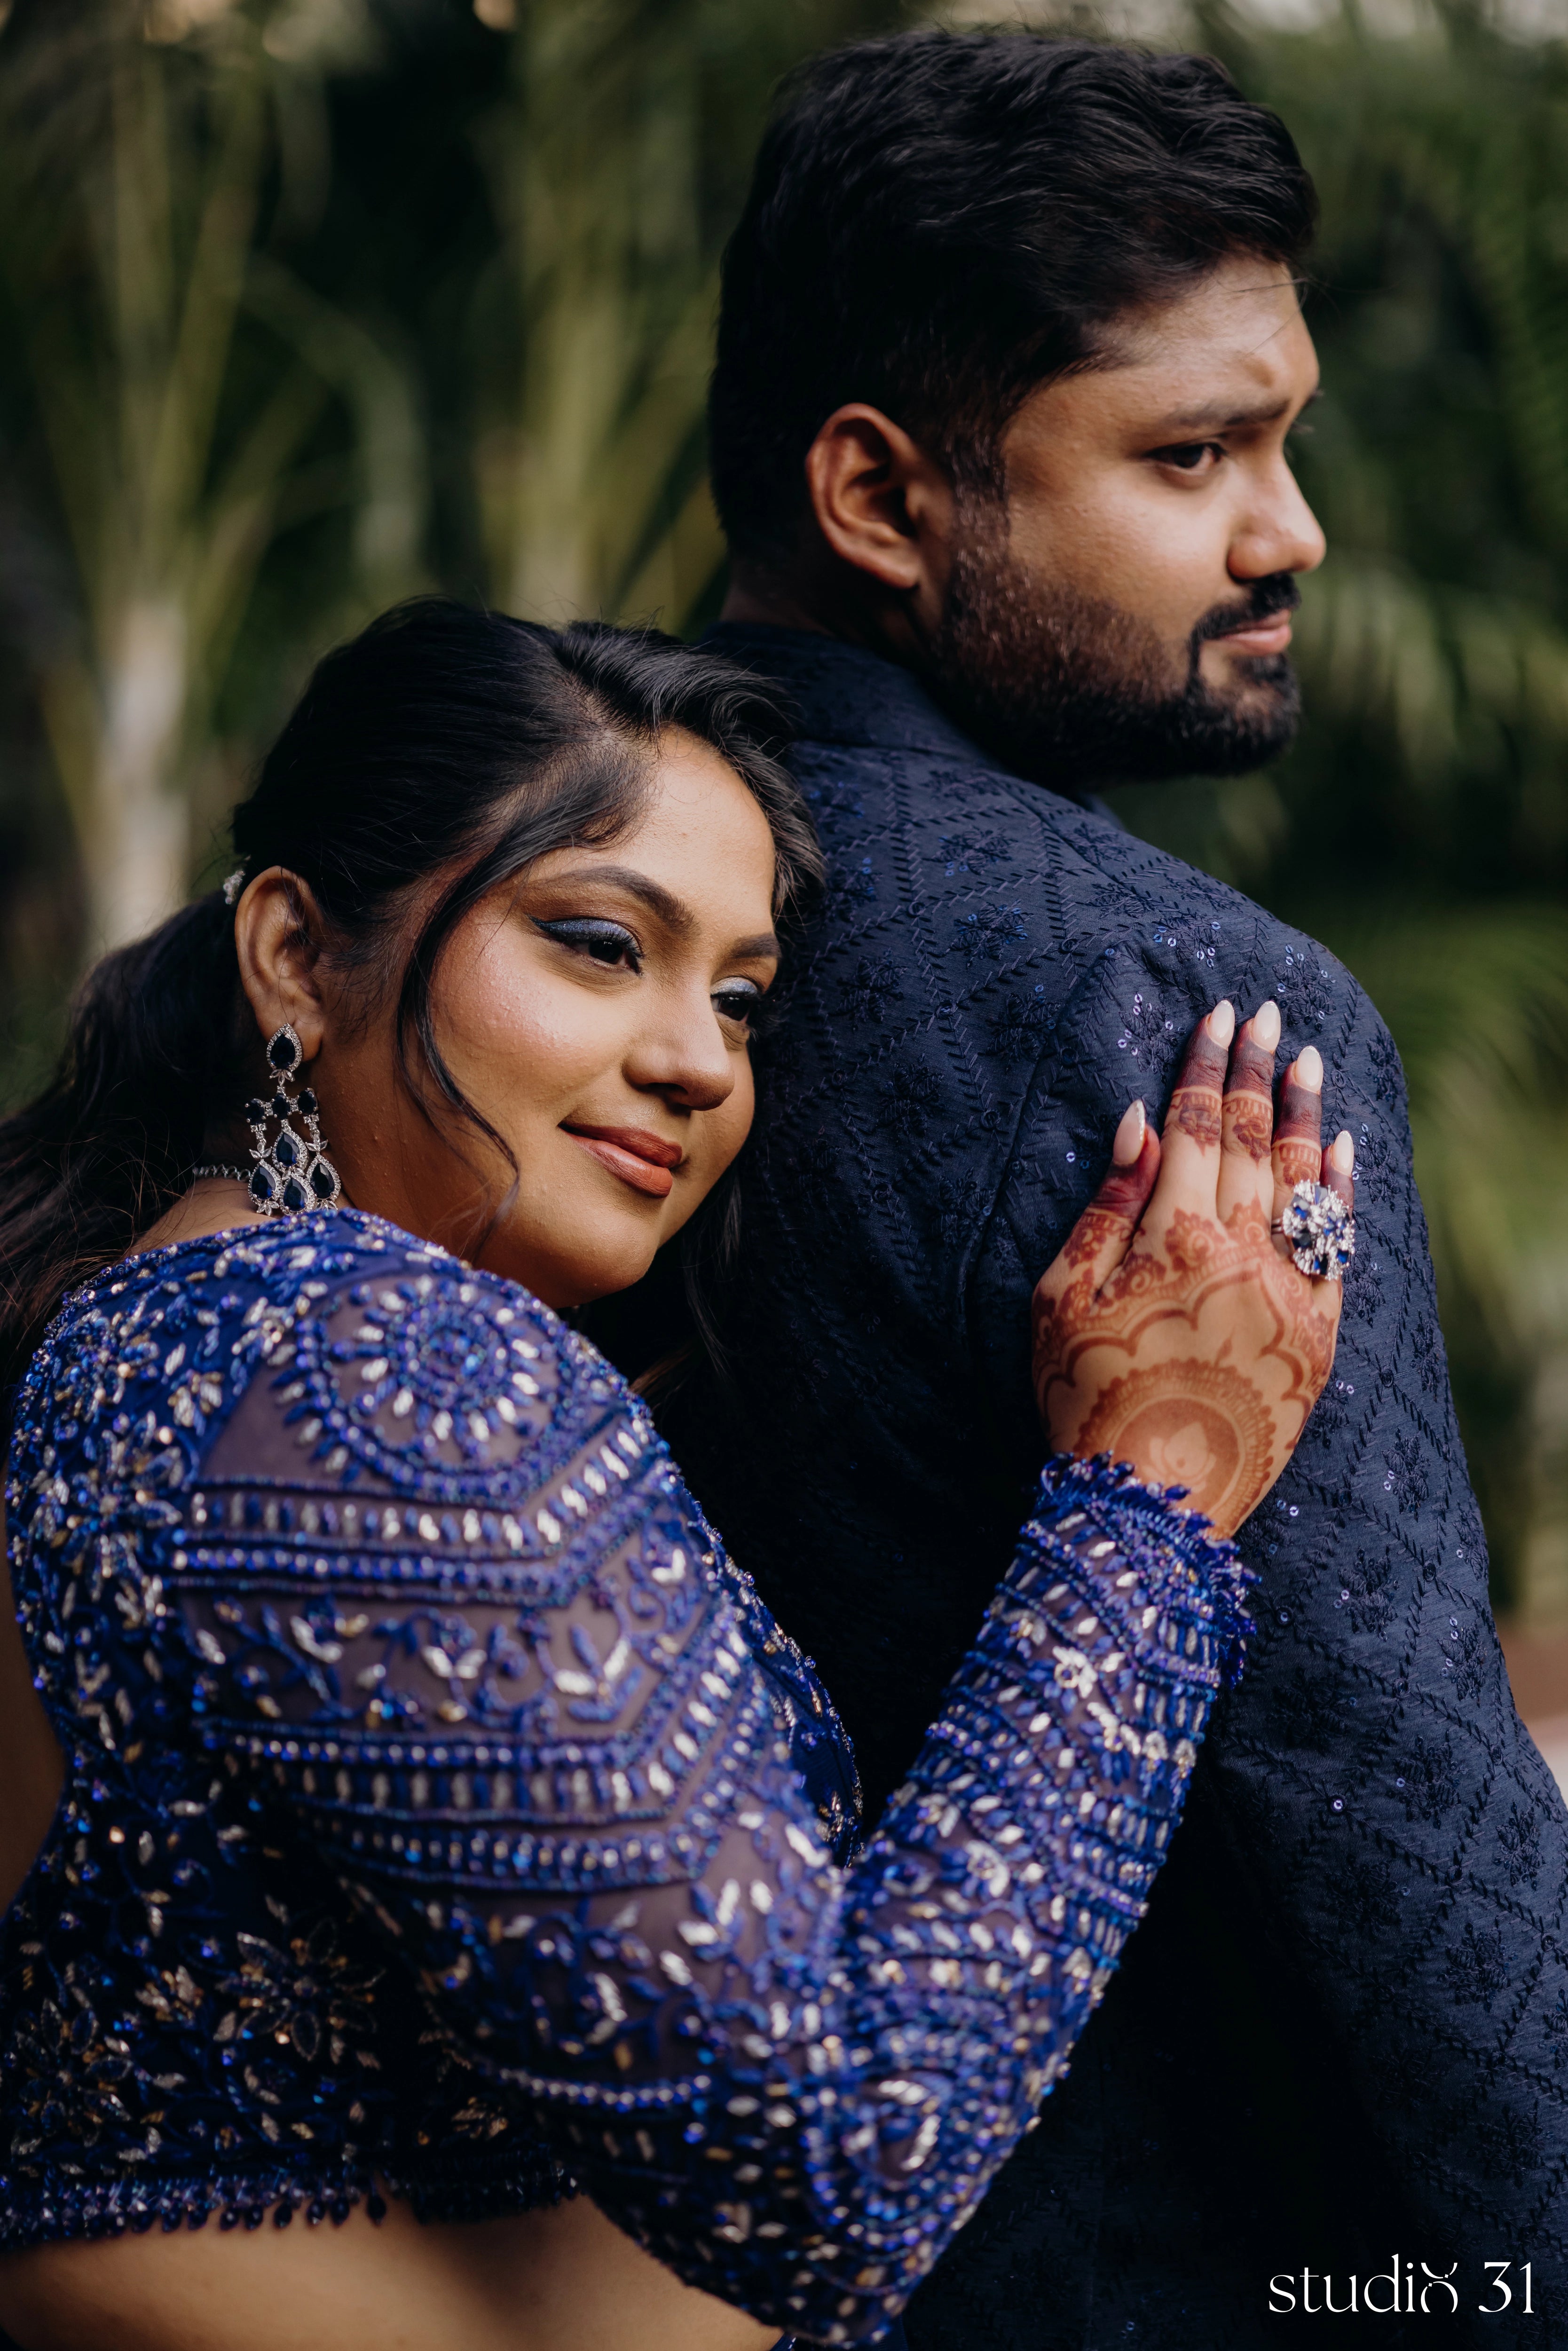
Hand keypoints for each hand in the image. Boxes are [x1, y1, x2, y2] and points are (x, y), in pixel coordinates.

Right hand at [1031, 999, 1353, 1536]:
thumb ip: (1104, 1207)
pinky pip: (1337, 1249)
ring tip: (1309, 1061)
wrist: (1147, 1502)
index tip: (1220, 1014)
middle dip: (1256, 1070)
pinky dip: (1339, 1193)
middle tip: (1268, 1014)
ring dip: (1303, 1114)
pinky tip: (1339, 1151)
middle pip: (1250, 1140)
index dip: (1206, 1064)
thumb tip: (1143, 1122)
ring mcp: (1287, 1295)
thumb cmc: (1082, 1398)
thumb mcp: (1060, 1299)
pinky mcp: (1318, 1337)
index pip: (1194, 1125)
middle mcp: (1240, 1255)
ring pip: (1302, 1183)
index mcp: (1172, 1238)